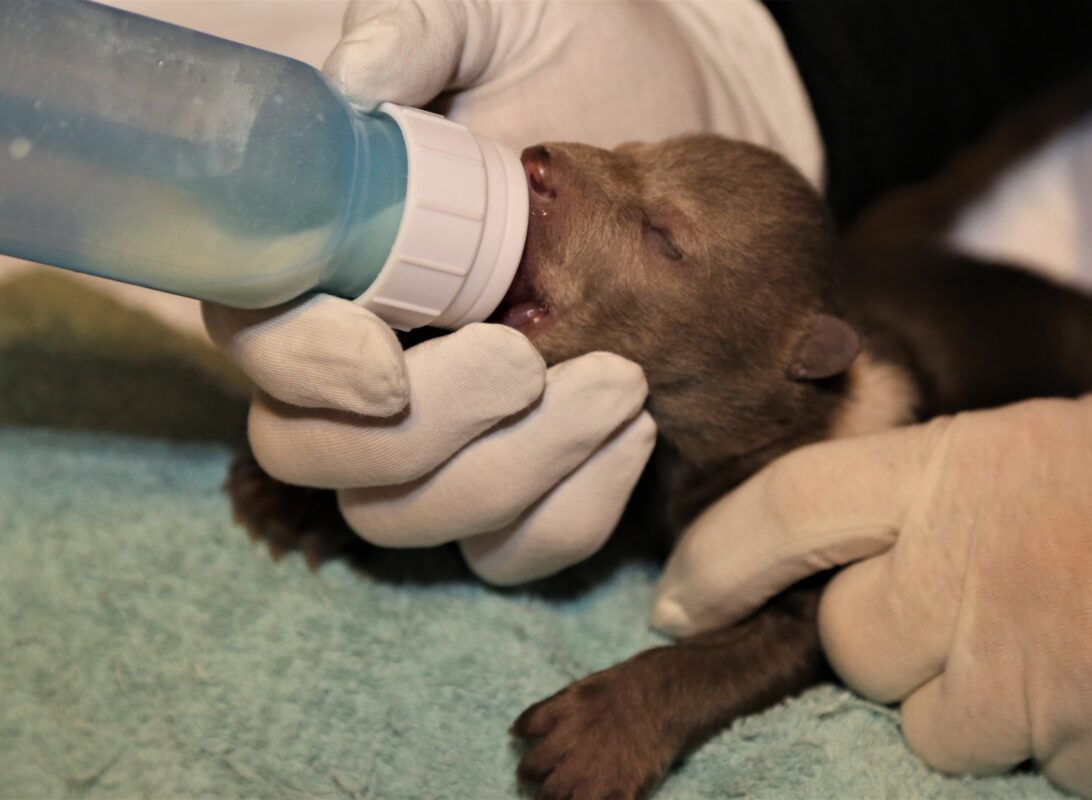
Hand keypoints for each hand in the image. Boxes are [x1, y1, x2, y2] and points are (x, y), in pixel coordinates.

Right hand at [204, 0, 820, 581]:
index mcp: (330, 262)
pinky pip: (510, 553)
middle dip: (426, 433)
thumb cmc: (580, 73)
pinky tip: (637, 433)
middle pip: (320, 458)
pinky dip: (571, 513)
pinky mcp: (519, 486)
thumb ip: (421, 33)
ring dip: (513, 474)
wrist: (686, 150)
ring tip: (624, 386)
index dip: (304, 368)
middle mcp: (365, 366)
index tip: (391, 361)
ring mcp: (439, 440)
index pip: (257, 343)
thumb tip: (354, 79)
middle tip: (533, 358)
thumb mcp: (504, 25)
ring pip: (410, 520)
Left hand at [653, 383, 1091, 798]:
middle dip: (885, 641)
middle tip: (972, 611)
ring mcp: (1038, 668)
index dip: (720, 557)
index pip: (792, 506)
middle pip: (852, 640)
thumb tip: (866, 526)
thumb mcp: (1065, 440)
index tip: (677, 597)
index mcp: (967, 466)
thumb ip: (953, 483)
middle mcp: (979, 567)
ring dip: (972, 702)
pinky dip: (1052, 743)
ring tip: (1068, 643)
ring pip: (929, 721)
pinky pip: (1021, 765)